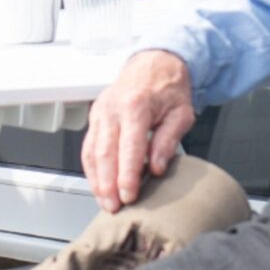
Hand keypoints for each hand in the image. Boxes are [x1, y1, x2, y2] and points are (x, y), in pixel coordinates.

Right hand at [80, 50, 195, 209]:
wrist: (155, 62)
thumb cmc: (169, 87)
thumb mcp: (181, 113)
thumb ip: (167, 140)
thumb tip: (156, 167)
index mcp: (135, 106)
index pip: (128, 147)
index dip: (126, 175)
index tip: (129, 196)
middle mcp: (112, 108)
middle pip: (104, 153)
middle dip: (107, 184)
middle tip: (113, 207)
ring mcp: (100, 112)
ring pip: (90, 151)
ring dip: (96, 180)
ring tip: (104, 201)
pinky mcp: (95, 116)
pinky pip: (88, 146)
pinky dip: (91, 168)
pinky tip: (98, 184)